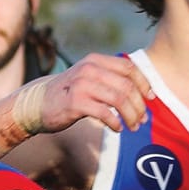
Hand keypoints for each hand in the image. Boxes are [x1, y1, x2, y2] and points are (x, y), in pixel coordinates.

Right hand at [6, 54, 154, 139]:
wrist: (37, 104)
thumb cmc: (69, 94)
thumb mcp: (89, 78)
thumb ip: (110, 79)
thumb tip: (141, 93)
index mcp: (95, 60)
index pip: (129, 67)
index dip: (144, 83)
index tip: (151, 98)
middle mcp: (89, 69)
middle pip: (127, 86)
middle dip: (139, 106)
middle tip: (142, 120)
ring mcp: (81, 85)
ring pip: (119, 99)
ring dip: (130, 116)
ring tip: (133, 126)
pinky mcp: (75, 103)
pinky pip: (104, 113)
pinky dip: (115, 123)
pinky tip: (117, 129)